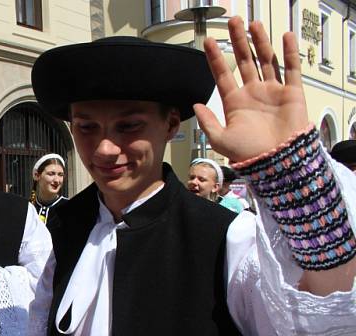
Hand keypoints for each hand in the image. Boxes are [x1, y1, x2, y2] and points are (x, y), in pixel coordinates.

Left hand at [195, 17, 308, 161]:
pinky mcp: (291, 93)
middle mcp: (253, 93)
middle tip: (232, 22)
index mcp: (235, 102)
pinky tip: (285, 37)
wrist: (277, 163)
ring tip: (253, 24)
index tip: (207, 41)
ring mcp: (272, 91)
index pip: (222, 74)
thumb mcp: (221, 140)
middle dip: (238, 41)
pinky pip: (291, 69)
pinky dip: (289, 53)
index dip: (215, 58)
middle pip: (244, 60)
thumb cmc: (249, 154)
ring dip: (260, 42)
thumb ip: (207, 122)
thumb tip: (195, 105)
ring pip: (265, 60)